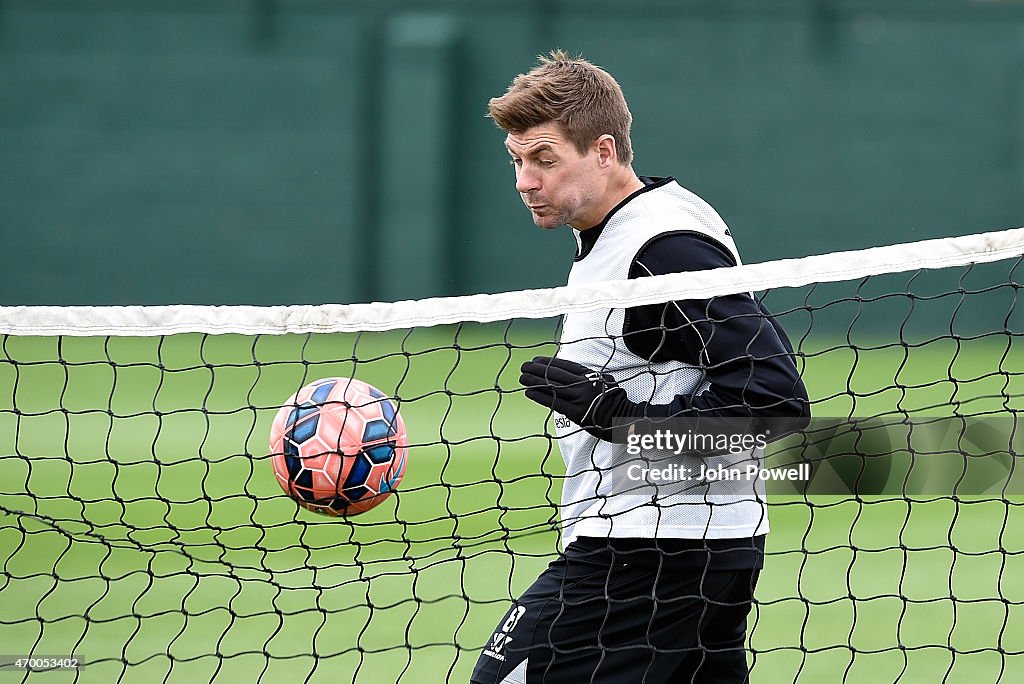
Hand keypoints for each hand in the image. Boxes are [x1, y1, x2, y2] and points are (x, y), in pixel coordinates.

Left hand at [519, 356, 637, 441]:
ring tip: (522, 377)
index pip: (566, 366)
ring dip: (534, 381)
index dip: (549, 362)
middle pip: (556, 374)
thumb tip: (575, 374)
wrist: (626, 418)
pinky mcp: (576, 412)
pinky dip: (540, 396)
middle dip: (538, 369)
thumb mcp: (606, 382)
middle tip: (524, 366)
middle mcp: (584, 384)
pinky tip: (528, 392)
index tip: (537, 360)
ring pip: (552, 386)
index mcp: (590, 376)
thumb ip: (590, 377)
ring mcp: (579, 398)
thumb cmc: (616, 402)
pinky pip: (554, 402)